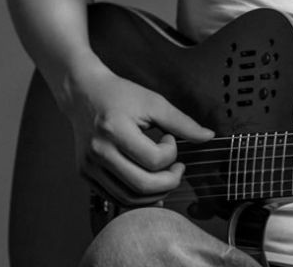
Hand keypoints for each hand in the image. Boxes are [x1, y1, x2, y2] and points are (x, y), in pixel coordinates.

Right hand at [64, 64, 213, 206]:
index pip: (154, 160)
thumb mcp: (154, 102)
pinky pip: (115, 197)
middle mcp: (99, 152)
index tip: (169, 138)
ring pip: (128, 198)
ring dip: (155, 194)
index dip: (172, 152)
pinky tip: (149, 182)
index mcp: (115, 130)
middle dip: (170, 182)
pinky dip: (136, 196)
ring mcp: (90, 166)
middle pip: (142, 186)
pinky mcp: (85, 174)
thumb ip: (182, 122)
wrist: (83, 93)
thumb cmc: (120, 95)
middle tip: (178, 169)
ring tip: (165, 175)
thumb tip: (208, 137)